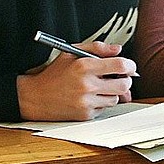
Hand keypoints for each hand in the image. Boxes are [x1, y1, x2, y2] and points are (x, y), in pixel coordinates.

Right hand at [17, 41, 136, 120]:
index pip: (120, 65)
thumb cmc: (54, 74)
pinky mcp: (84, 115)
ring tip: (98, 88)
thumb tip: (118, 49)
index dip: (129, 65)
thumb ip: (97, 48)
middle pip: (124, 85)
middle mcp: (86, 85)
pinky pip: (103, 109)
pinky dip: (100, 103)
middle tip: (120, 78)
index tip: (129, 66)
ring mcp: (86, 102)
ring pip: (115, 99)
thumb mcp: (71, 53)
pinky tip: (88, 98)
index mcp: (84, 66)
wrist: (34, 98)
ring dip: (112, 93)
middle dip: (125, 81)